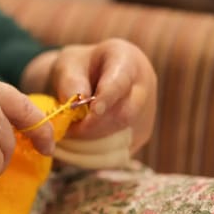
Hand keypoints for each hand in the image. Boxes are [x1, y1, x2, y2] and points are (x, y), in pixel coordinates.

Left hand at [22, 39, 156, 153]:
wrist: (87, 79)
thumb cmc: (77, 68)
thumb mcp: (67, 65)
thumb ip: (69, 81)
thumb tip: (76, 105)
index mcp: (127, 59)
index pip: (121, 81)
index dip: (107, 98)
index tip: (92, 111)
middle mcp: (145, 85)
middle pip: (125, 114)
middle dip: (93, 127)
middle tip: (68, 130)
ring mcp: (146, 112)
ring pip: (124, 137)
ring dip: (92, 143)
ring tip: (71, 135)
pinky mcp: (140, 134)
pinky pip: (122, 151)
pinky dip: (97, 153)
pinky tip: (80, 145)